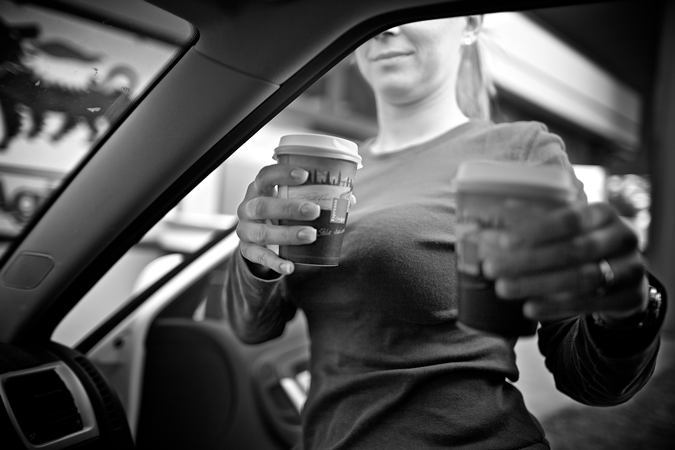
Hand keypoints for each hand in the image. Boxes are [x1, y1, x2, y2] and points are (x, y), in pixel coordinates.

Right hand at [236, 164, 319, 275]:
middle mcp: (248, 207)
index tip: (304, 175)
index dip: (282, 174)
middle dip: (289, 208)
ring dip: (287, 234)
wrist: (257, 236)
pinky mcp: (247, 249)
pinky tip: (290, 266)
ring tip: (311, 235)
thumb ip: (315, 198)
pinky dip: (275, 263)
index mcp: (259, 189)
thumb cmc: (279, 212)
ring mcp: (245, 229)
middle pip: (262, 206)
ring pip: (262, 233)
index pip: (266, 176)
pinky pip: (259, 257)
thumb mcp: (289, 200)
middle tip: (314, 210)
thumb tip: (350, 200)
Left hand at [480, 202, 647, 320]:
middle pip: (573, 250)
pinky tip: (529, 308)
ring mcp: (630, 268)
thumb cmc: (583, 246)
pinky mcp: (630, 297)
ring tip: (503, 289)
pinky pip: (589, 303)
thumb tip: (490, 227)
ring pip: (580, 278)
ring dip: (537, 284)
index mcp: (603, 213)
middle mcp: (622, 237)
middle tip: (491, 268)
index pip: (569, 220)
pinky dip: (555, 306)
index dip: (536, 231)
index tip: (502, 241)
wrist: (626, 277)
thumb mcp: (567, 230)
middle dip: (528, 260)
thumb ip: (534, 227)